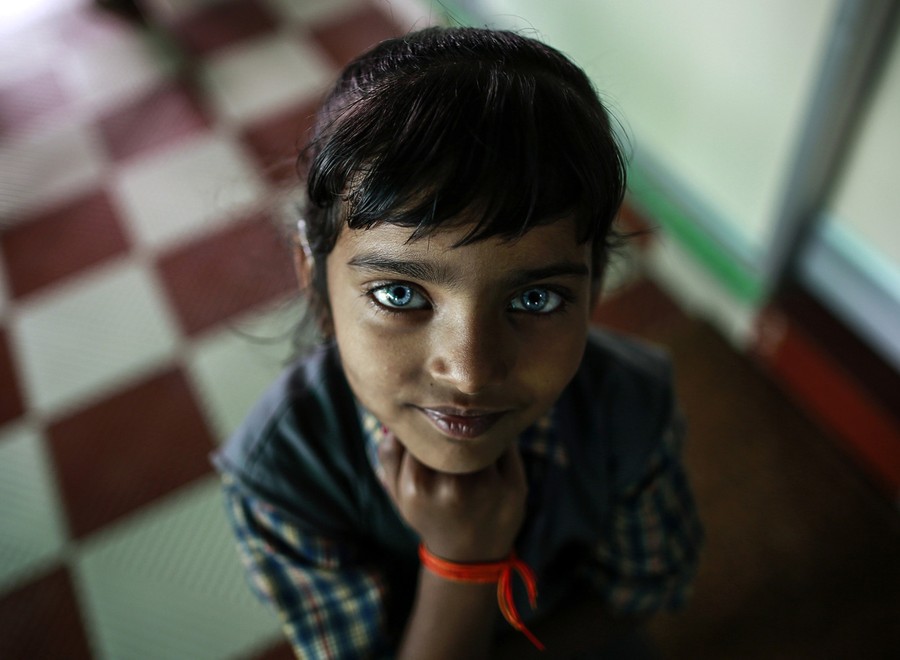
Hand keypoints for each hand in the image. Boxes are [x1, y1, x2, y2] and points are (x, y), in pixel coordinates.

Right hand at [378, 432, 526, 562]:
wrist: (468, 557)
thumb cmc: (430, 515)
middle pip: (453, 429)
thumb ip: (390, 454)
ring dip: (478, 428)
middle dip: (453, 423)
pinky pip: (507, 444)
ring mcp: (487, 487)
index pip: (422, 431)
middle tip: (454, 423)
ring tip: (473, 437)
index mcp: (417, 486)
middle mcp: (453, 487)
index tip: (431, 422)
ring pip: (482, 433)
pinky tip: (493, 449)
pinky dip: (500, 439)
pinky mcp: (515, 486)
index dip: (428, 421)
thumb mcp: (399, 492)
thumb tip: (400, 417)